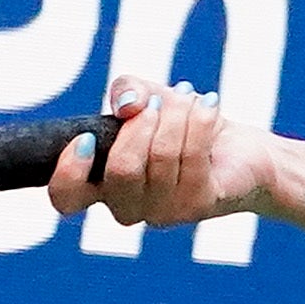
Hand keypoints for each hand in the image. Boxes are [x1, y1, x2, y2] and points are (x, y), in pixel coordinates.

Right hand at [53, 74, 298, 228]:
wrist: (238, 146)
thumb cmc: (180, 123)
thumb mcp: (145, 95)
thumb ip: (125, 90)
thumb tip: (127, 105)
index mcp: (100, 185)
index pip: (65, 198)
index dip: (68, 172)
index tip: (86, 137)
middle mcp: (127, 206)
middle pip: (121, 172)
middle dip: (141, 126)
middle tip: (158, 103)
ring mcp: (162, 212)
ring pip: (161, 159)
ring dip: (176, 116)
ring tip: (188, 97)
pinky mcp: (198, 206)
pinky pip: (193, 158)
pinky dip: (200, 121)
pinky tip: (209, 105)